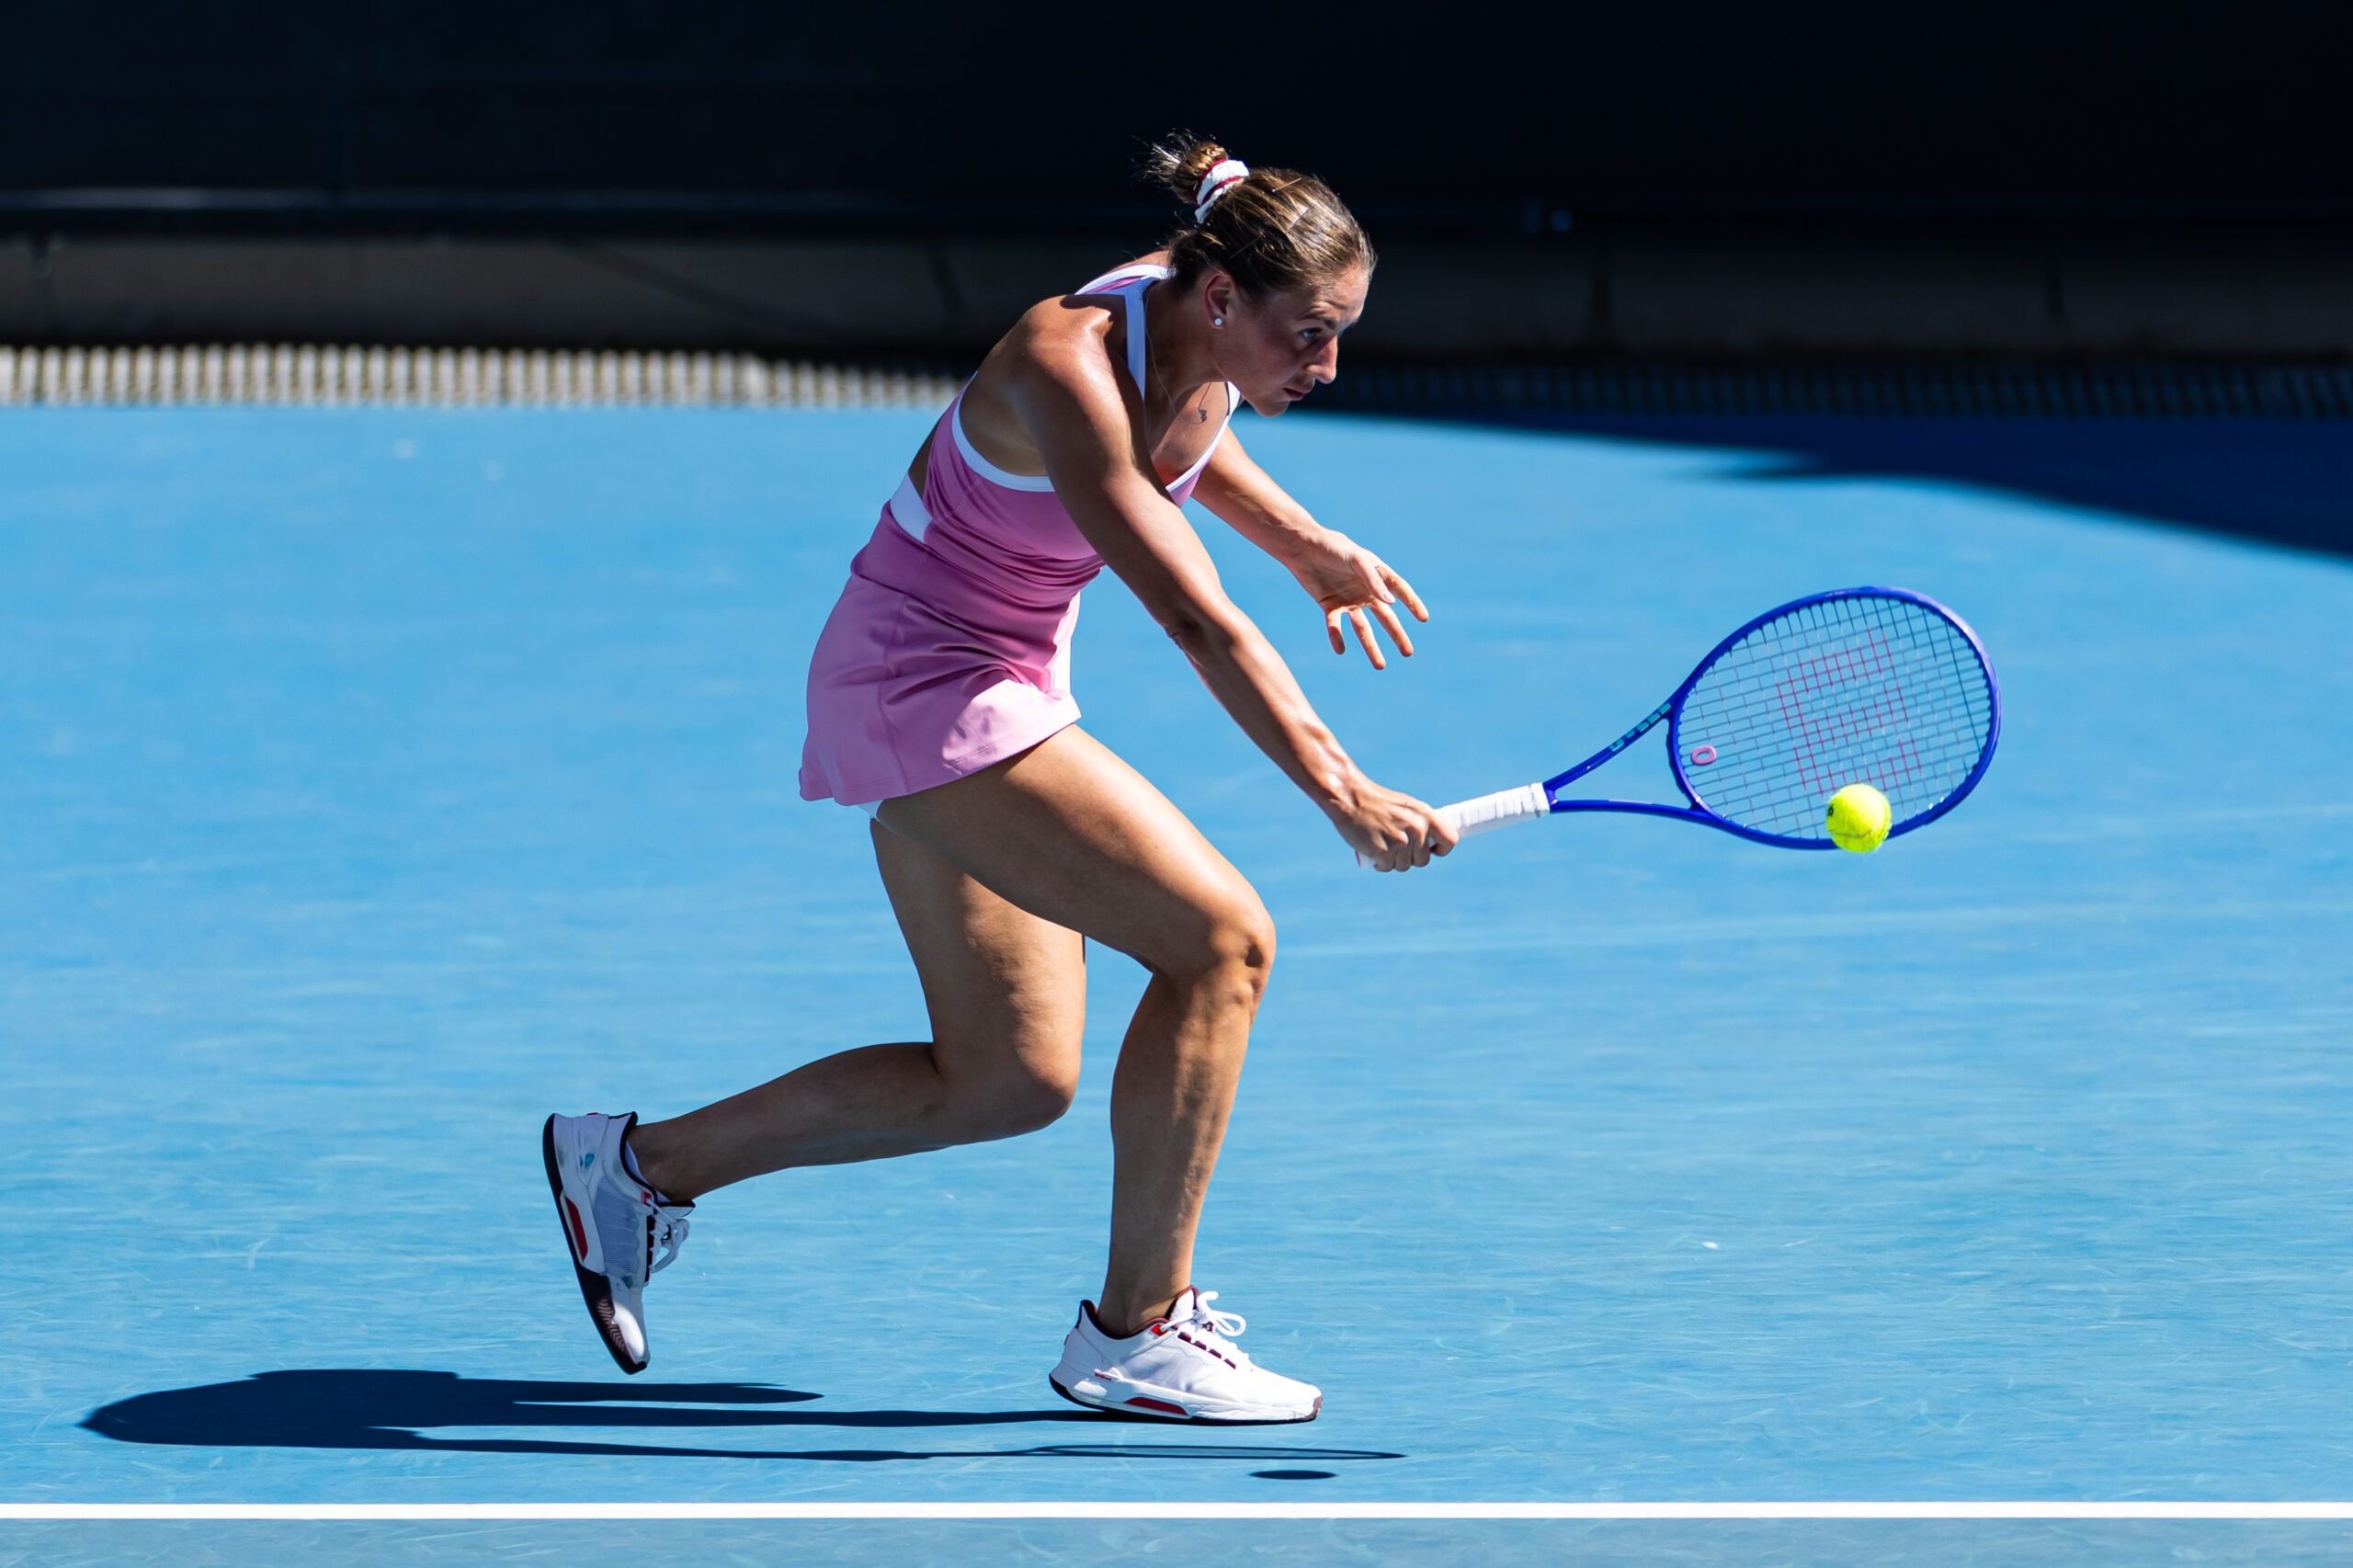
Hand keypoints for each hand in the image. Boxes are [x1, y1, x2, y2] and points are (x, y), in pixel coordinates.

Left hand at [1278, 525, 1428, 670]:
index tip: (1424, 618)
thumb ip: (1373, 580)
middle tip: (1408, 653)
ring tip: (1381, 666)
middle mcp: (1366, 591)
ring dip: (1370, 647)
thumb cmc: (1333, 547)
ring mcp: (1349, 600)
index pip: (1400, 590)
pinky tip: (1340, 650)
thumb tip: (1391, 603)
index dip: (1412, 603)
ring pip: (1363, 629)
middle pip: (1385, 617)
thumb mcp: (1356, 560)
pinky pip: (1335, 626)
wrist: (1304, 547)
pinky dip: (1337, 637)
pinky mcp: (1330, 606)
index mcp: (1377, 575)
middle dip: (1396, 635)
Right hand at [1334, 779, 1457, 871]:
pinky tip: (1372, 850)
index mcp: (1425, 814)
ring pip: (1403, 866)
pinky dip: (1379, 863)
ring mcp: (1401, 841)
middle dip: (1408, 857)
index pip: (1450, 840)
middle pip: (1422, 860)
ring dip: (1392, 861)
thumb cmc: (1376, 802)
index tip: (1432, 851)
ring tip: (1380, 843)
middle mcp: (1417, 828)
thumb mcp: (1405, 807)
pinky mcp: (1384, 852)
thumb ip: (1419, 823)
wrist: (1350, 797)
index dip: (1441, 849)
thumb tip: (1431, 842)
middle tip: (1393, 844)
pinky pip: (1386, 867)